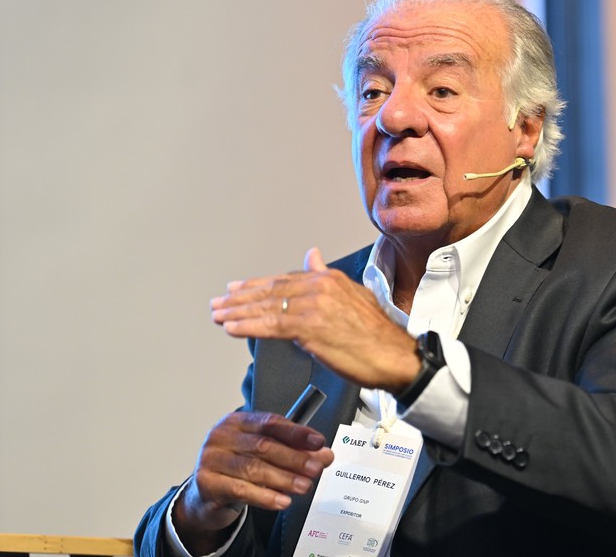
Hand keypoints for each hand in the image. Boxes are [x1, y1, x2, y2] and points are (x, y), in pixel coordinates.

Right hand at [173, 411, 333, 550]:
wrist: (206, 495)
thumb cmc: (236, 469)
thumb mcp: (265, 456)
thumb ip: (294, 452)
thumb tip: (323, 455)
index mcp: (237, 422)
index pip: (270, 422)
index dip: (296, 433)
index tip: (318, 442)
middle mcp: (222, 436)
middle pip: (264, 445)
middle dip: (294, 458)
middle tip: (316, 468)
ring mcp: (211, 459)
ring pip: (254, 468)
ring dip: (284, 478)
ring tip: (304, 486)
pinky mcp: (207, 483)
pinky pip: (241, 490)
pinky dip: (265, 496)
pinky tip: (282, 500)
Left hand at [210, 248, 420, 391]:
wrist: (396, 357)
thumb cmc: (378, 336)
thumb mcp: (353, 296)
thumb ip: (327, 277)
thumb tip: (313, 258)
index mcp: (329, 279)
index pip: (284, 280)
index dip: (256, 285)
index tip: (236, 288)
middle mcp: (319, 287)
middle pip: (270, 291)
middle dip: (240, 298)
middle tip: (219, 302)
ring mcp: (314, 306)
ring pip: (266, 307)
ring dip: (237, 312)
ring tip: (219, 316)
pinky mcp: (310, 328)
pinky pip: (270, 326)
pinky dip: (248, 326)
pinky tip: (232, 328)